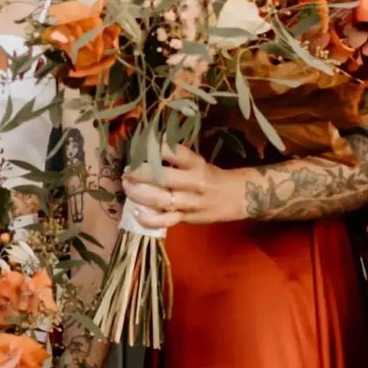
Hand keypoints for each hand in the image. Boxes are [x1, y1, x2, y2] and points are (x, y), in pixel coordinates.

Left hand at [122, 146, 248, 229]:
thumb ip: (176, 160)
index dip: (155, 148)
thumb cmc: (213, 177)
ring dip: (140, 194)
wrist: (240, 197)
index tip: (140, 147)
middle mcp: (195, 182)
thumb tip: (146, 152)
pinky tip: (137, 213)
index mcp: (197, 164)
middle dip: (141, 174)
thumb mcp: (199, 162)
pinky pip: (166, 221)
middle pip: (164, 178)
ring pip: (162, 199)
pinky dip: (150, 219)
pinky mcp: (189, 219)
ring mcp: (192, 202)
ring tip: (128, 188)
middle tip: (128, 172)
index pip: (175, 153)